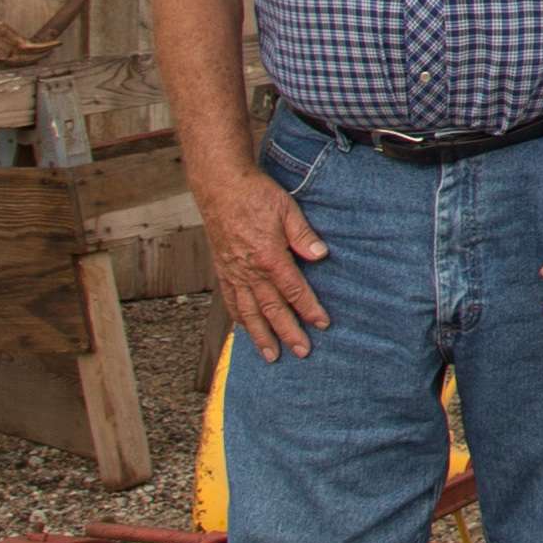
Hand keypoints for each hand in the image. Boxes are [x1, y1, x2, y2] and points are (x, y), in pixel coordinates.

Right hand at [206, 167, 330, 362]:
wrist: (220, 186)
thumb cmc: (255, 195)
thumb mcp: (287, 209)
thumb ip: (303, 236)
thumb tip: (321, 254)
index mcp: (269, 256)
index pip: (293, 290)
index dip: (309, 309)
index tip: (322, 323)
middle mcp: (249, 270)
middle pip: (272, 309)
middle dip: (288, 332)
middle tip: (302, 352)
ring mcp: (234, 272)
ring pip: (248, 312)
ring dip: (261, 336)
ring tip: (271, 356)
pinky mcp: (223, 269)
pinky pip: (231, 301)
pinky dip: (239, 319)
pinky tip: (246, 330)